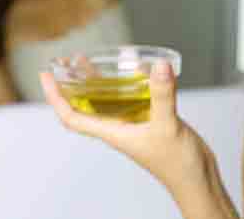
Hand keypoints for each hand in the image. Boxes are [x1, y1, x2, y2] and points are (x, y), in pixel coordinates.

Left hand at [40, 62, 216, 196]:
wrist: (196, 180)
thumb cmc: (177, 164)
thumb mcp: (167, 125)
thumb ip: (162, 95)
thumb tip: (159, 66)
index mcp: (114, 133)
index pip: (73, 116)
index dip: (56, 97)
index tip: (47, 75)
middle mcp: (120, 128)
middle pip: (86, 106)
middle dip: (73, 85)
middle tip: (67, 62)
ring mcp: (135, 125)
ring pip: (108, 102)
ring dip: (97, 83)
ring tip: (90, 63)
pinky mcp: (151, 121)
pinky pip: (132, 100)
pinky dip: (129, 84)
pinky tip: (137, 70)